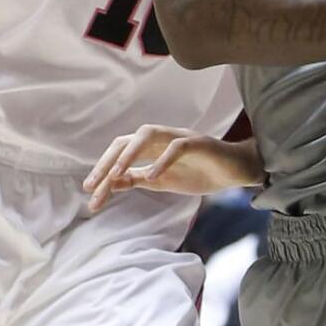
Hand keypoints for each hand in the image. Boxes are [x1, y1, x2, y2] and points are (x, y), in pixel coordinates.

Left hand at [83, 125, 264, 211]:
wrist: (236, 171)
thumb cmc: (200, 173)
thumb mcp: (162, 181)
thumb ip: (138, 178)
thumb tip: (109, 183)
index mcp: (153, 147)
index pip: (121, 151)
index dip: (103, 168)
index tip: (89, 191)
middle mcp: (163, 137)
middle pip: (128, 139)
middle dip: (108, 161)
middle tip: (93, 185)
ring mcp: (181, 137)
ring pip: (149, 134)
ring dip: (129, 154)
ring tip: (115, 176)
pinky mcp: (200, 143)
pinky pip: (177, 146)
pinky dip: (163, 160)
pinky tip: (153, 176)